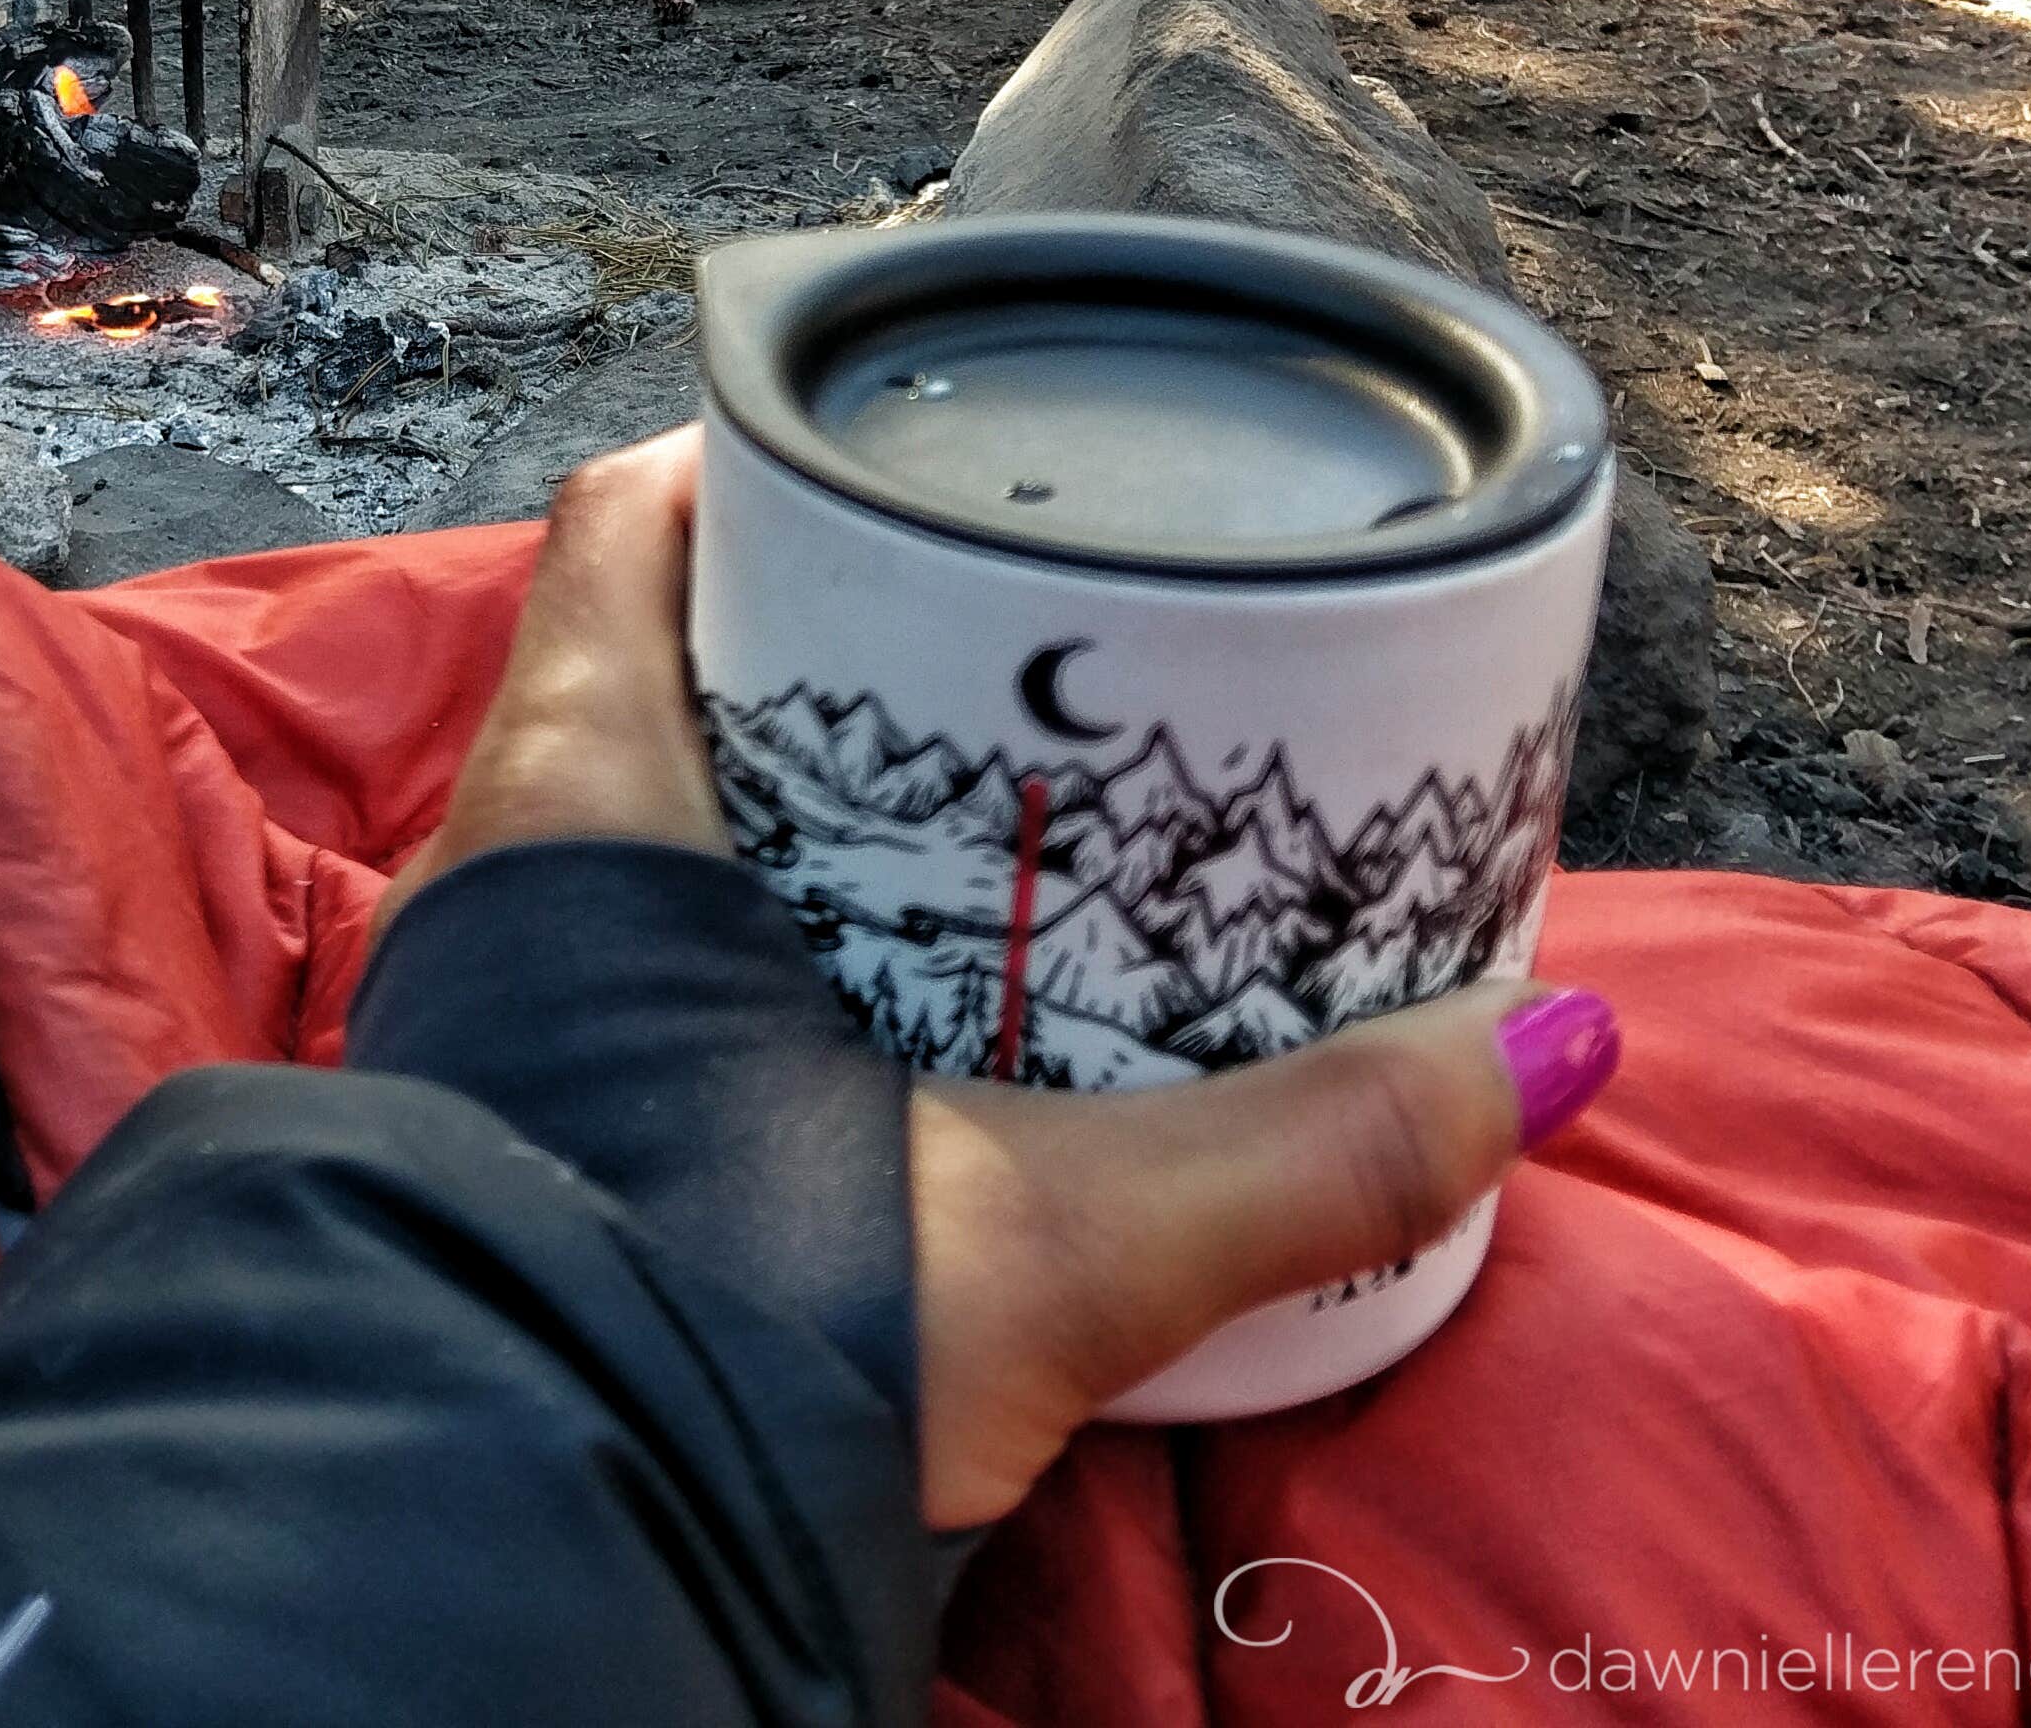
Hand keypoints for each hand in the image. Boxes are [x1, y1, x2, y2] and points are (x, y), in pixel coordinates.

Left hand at [382, 428, 1606, 1531]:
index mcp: (578, 799)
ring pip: (640, 832)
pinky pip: (629, 972)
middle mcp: (499, 875)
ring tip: (985, 831)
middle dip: (822, 654)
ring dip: (792, 819)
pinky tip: (890, 1022)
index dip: (752, 474)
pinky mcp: (510, 1139)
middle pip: (651, 669)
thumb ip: (1303, 1148)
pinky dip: (753, 960)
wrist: (533, 1560)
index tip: (900, 471)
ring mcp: (486, 1012)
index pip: (626, 527)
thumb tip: (1543, 1054)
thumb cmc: (736, 1322)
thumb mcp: (1055, 1237)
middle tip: (1005, 663)